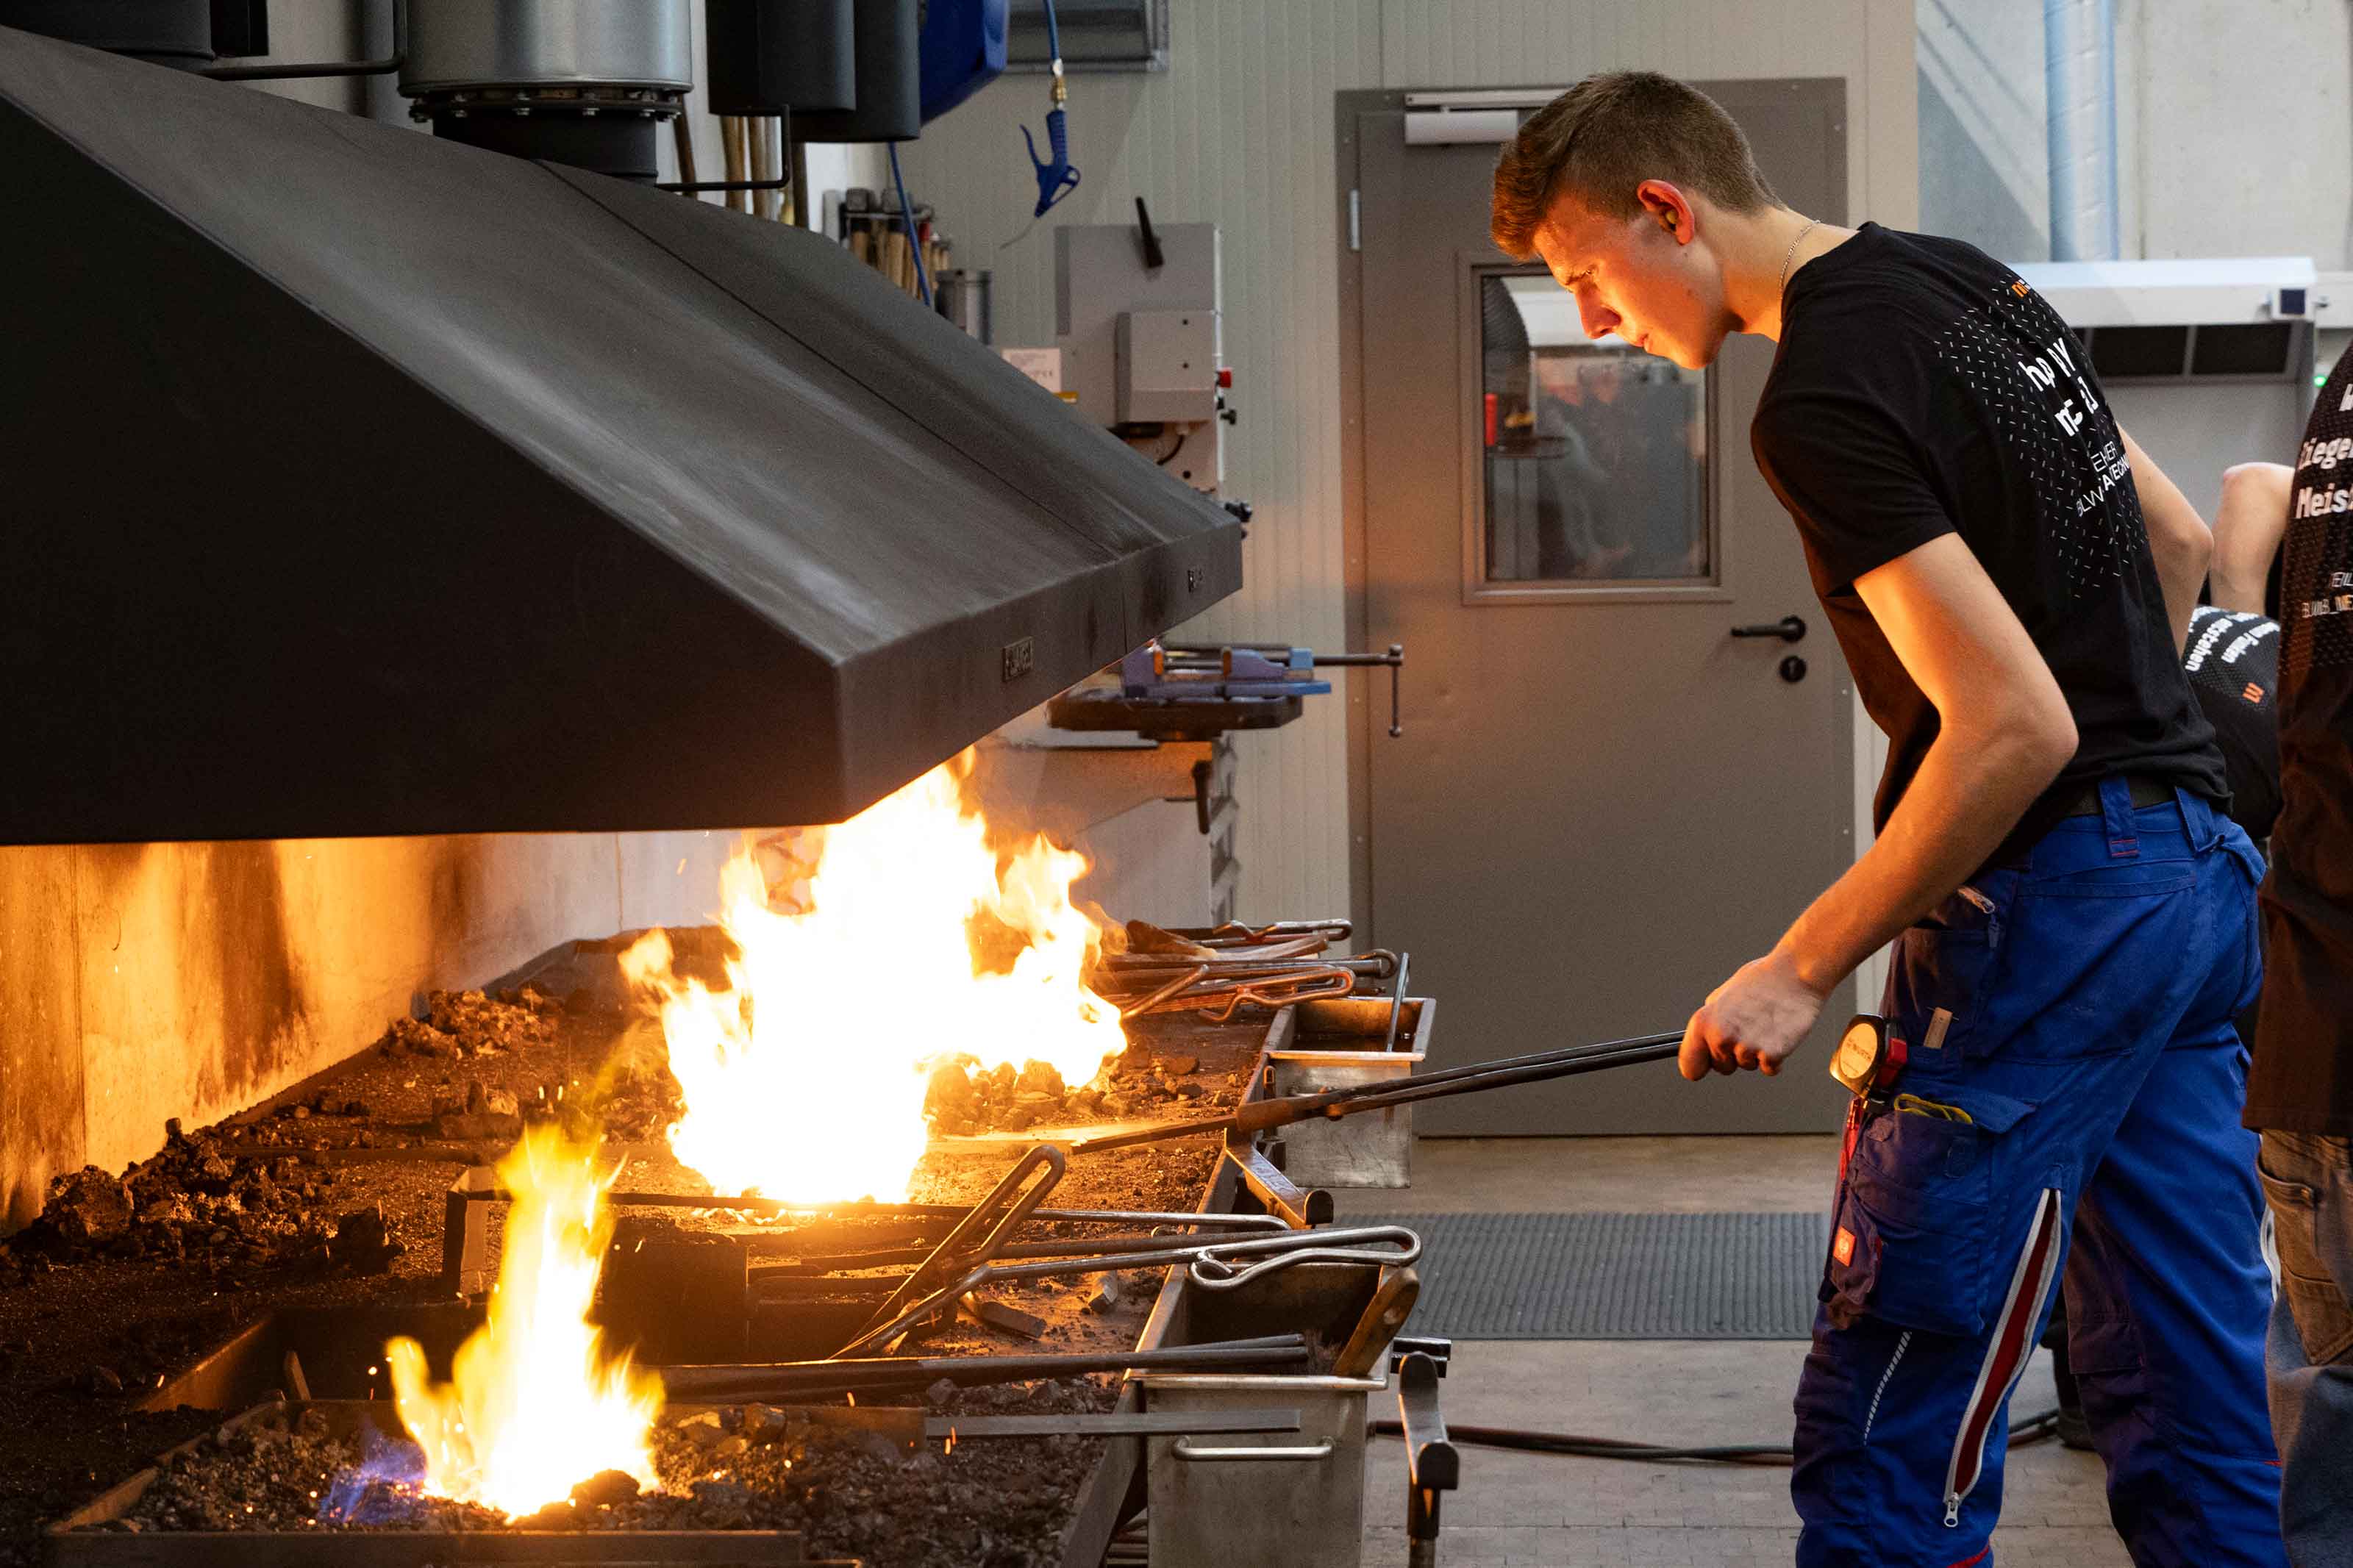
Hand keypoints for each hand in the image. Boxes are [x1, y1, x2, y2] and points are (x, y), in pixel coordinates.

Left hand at [1679, 950, 1828, 1080]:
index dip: (1700, 1065)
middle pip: (1721, 1068)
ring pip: (1747, 1066)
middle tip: (1750, 1030)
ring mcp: (1746, 1048)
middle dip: (1733, 1055)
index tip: (1707, 1063)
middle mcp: (1720, 1038)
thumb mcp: (1724, 994)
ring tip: (1766, 1025)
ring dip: (1756, 1053)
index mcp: (1703, 1023)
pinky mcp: (1771, 1055)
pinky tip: (1779, 1034)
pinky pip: (1769, 1069)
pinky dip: (1776, 1058)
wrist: (1794, 973)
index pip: (1690, 1065)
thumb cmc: (1761, 979)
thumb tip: (1705, 1036)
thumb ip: (1712, 1017)